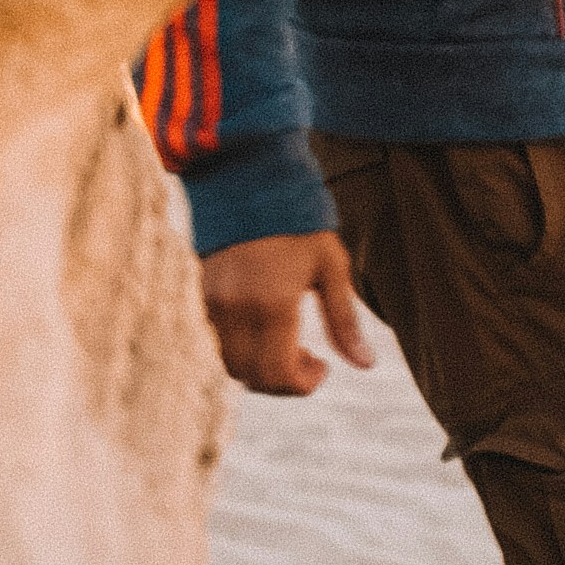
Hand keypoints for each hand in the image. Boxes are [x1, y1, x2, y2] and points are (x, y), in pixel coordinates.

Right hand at [199, 231, 371, 398]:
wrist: (248, 179)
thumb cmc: (298, 221)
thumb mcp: (331, 266)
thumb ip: (344, 320)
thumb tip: (365, 365)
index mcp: (271, 303)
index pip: (278, 374)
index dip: (303, 385)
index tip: (322, 368)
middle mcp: (235, 309)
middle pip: (252, 377)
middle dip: (282, 381)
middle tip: (308, 360)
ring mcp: (211, 303)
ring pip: (229, 364)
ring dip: (258, 369)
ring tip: (284, 345)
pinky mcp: (198, 294)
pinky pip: (214, 342)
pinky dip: (238, 351)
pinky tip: (260, 330)